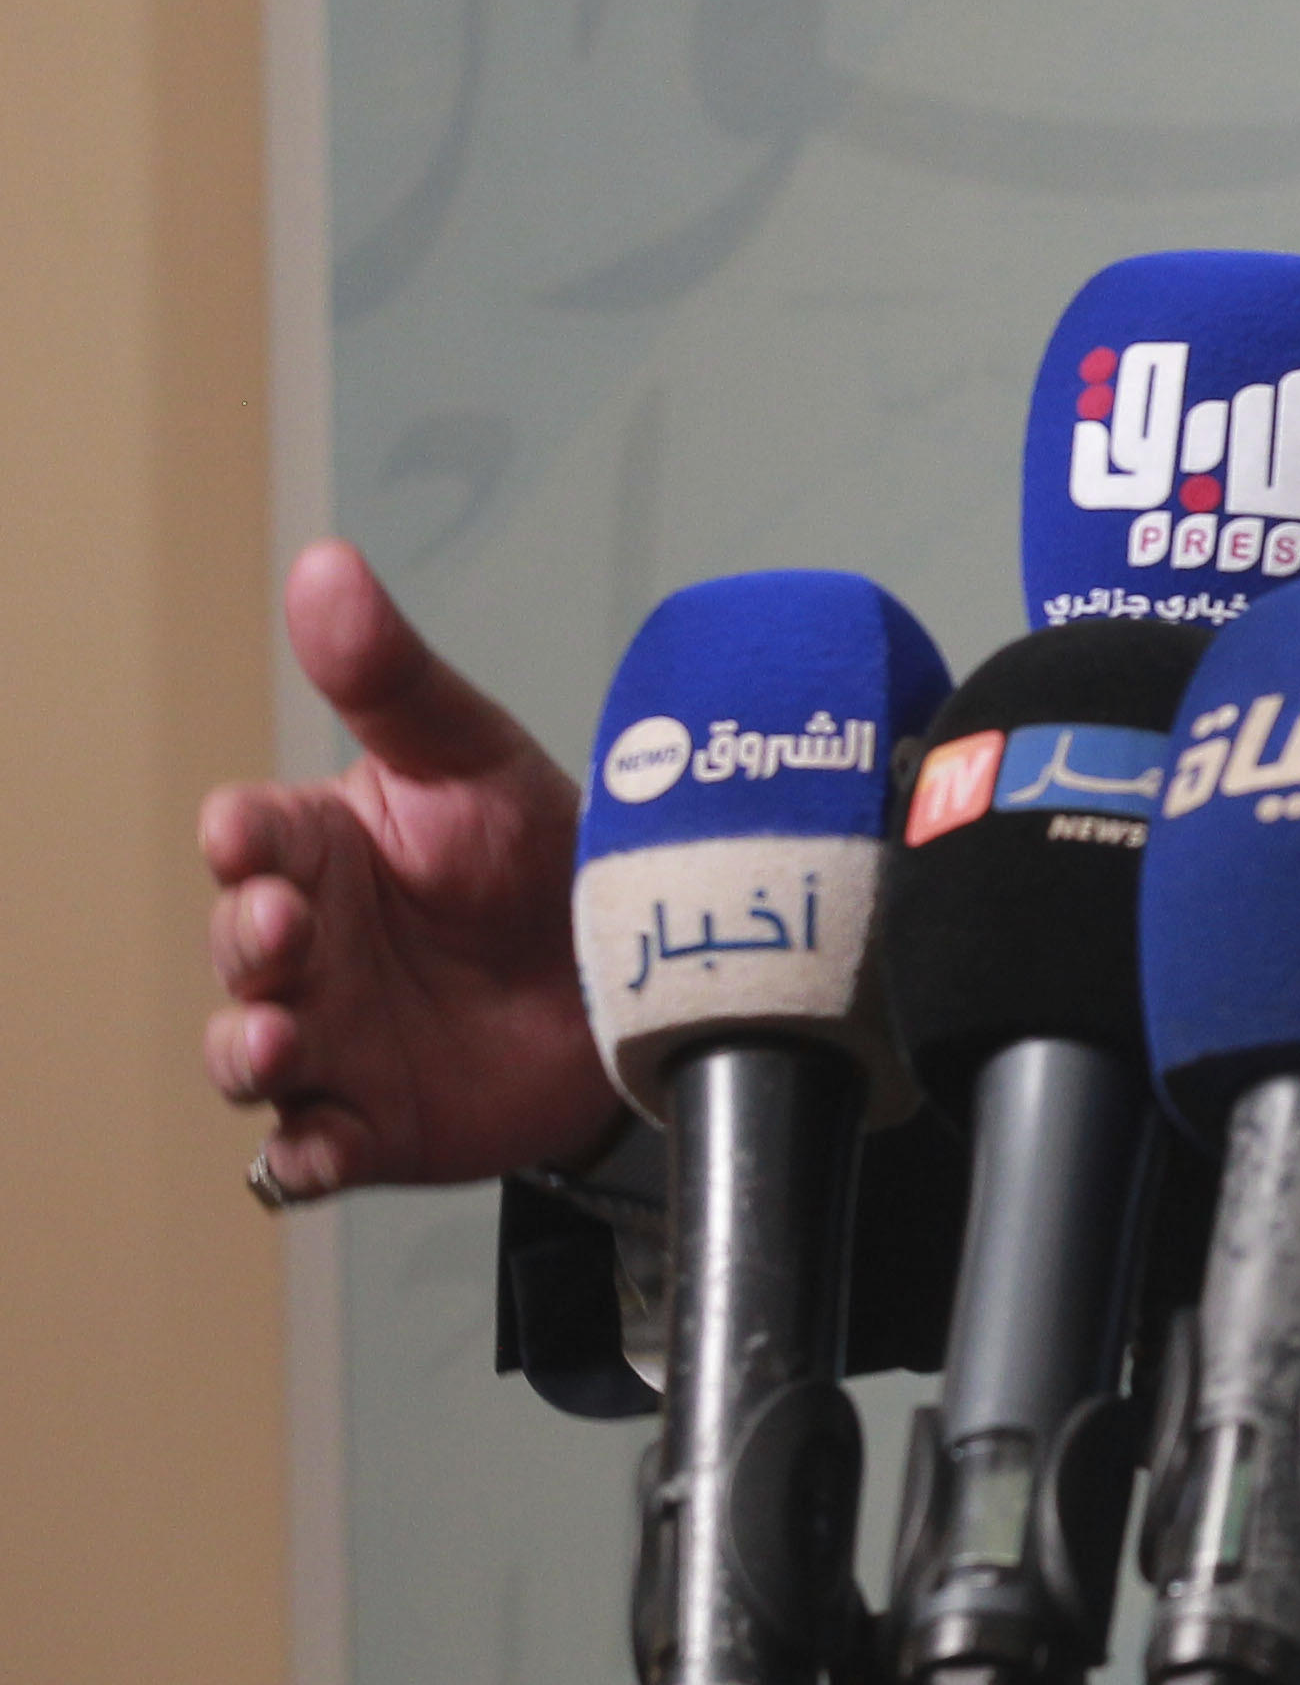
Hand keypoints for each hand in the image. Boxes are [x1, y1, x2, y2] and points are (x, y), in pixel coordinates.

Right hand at [200, 542, 621, 1194]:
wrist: (636, 973)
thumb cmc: (537, 853)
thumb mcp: (473, 756)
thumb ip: (394, 678)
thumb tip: (325, 566)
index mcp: (320, 851)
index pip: (253, 838)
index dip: (245, 838)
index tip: (248, 831)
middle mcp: (309, 949)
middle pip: (240, 949)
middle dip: (248, 940)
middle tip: (281, 927)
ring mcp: (333, 1041)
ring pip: (252, 1055)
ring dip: (252, 1051)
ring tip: (280, 1039)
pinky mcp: (372, 1123)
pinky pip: (312, 1153)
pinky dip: (306, 1156)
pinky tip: (320, 1147)